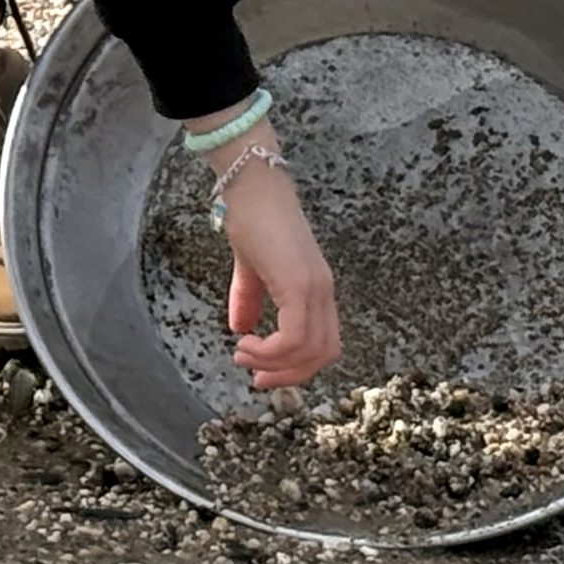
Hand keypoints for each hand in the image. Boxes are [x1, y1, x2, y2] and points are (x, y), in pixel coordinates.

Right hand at [204, 123, 341, 387]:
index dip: (297, 366)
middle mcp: (323, 292)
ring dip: (273, 364)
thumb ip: (248, 298)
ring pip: (309, 350)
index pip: (322, 343)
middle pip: (323, 354)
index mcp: (316, 289)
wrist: (250, 184)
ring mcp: (315, 288)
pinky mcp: (299, 284)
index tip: (263, 374)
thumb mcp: (250, 266)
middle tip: (256, 380)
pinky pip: (294, 337)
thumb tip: (240, 329)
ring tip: (242, 356)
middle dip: (288, 375)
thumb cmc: (251, 216)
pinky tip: (245, 342)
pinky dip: (270, 351)